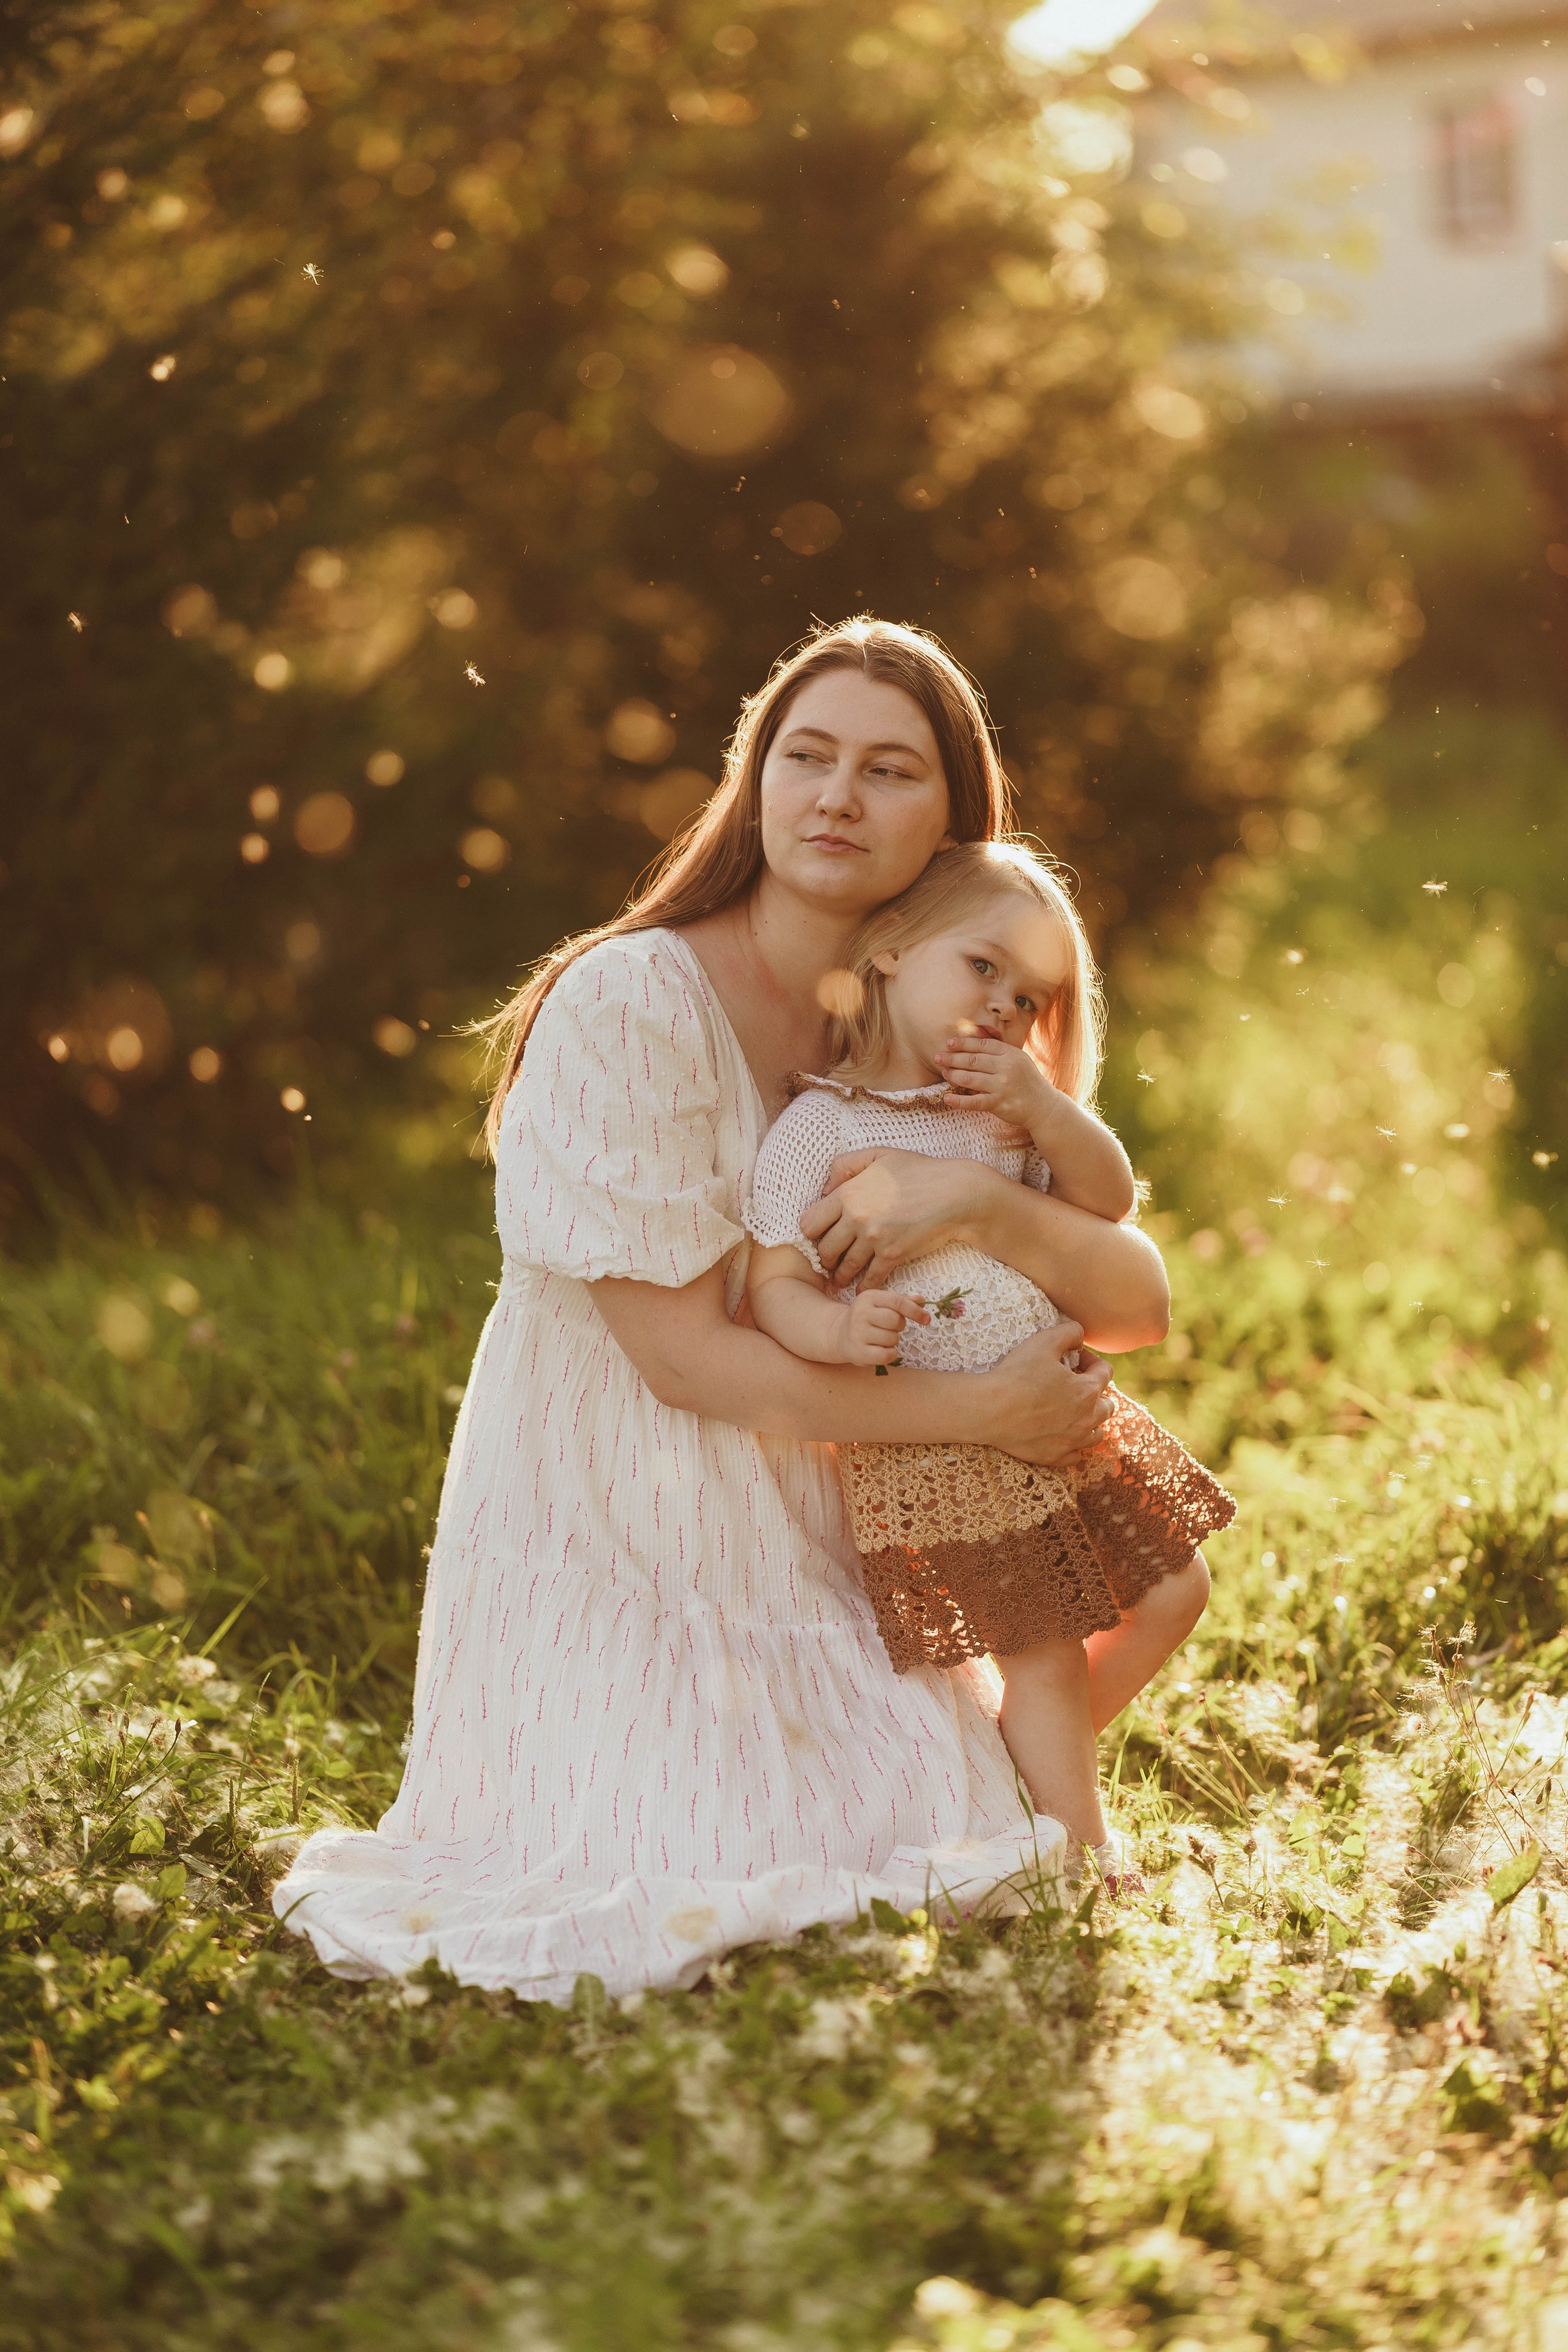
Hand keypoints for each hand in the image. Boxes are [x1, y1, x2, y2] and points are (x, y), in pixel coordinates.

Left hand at [800, 1148, 996, 1290]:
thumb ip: (846, 1165)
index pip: (809, 1223)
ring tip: (840, 1278)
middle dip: (825, 1257)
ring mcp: (875, 1239)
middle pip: (824, 1250)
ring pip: (845, 1267)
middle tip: (828, 1261)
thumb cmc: (919, 1171)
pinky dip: (865, 1286)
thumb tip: (825, 1188)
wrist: (955, 1194)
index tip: (819, 1236)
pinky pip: (871, 1279)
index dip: (812, 1232)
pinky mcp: (893, 1255)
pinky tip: (862, 1287)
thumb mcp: (879, 1155)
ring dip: (841, 1275)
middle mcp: (856, 1218)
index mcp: (848, 1194)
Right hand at [840, 1288, 929, 1367]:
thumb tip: (922, 1301)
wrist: (840, 1334)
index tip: (927, 1319)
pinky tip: (881, 1349)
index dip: (915, 1311)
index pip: (897, 1302)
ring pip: (892, 1338)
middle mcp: (860, 1313)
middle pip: (896, 1321)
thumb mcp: (881, 1304)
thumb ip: (902, 1301)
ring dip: (893, 1340)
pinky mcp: (858, 1352)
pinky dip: (890, 1354)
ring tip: (880, 1337)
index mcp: (868, 1297)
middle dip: (899, 1326)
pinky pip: (887, 1355)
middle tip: (890, 1327)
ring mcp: (857, 1333)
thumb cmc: (868, 1317)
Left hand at [935, 1034, 1053, 1133]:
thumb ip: (998, 1050)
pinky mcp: (999, 1103)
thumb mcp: (1017, 1059)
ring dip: (953, 1075)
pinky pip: (975, 1102)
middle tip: (937, 1057)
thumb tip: (974, 1036)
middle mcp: (1006, 1067)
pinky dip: (959, 1101)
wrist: (1043, 1105)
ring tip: (943, 1073)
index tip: (948, 1043)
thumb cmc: (1025, 1080)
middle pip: (973, 1060)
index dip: (963, 1043)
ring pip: (970, 1078)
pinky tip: (947, 1098)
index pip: (982, 1045)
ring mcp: (1002, 1086)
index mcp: (1010, 1053)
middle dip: (952, 1058)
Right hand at [983, 1320, 1112, 1465]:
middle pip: (1107, 1406)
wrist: (990, 1410)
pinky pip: (1076, 1456)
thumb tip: (1080, 1333)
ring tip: (1073, 1412)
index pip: (1105, 1372)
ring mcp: (1072, 1441)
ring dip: (1090, 1421)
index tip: (1075, 1359)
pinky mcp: (1055, 1457)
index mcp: (1088, 1390)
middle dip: (1096, 1393)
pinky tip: (1061, 1435)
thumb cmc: (1016, 1374)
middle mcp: (1087, 1419)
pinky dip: (1074, 1446)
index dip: (1091, 1361)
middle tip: (1074, 1385)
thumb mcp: (1044, 1341)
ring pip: (1096, 1435)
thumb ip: (1069, 1331)